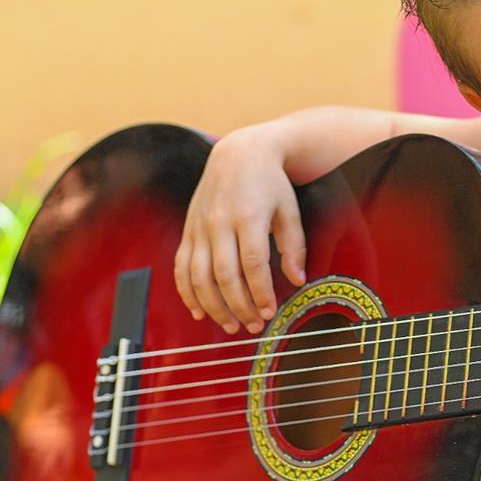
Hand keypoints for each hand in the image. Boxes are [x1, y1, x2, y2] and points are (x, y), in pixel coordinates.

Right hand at [173, 125, 306, 334]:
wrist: (238, 154)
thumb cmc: (270, 183)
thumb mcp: (290, 209)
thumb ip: (294, 246)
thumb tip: (298, 280)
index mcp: (248, 216)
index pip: (252, 264)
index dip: (260, 293)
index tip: (270, 312)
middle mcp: (219, 223)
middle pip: (224, 275)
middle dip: (239, 306)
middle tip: (254, 326)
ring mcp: (199, 228)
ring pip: (198, 276)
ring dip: (213, 306)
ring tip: (231, 325)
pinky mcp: (188, 231)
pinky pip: (181, 268)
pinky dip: (187, 293)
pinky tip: (200, 311)